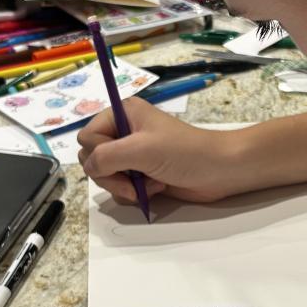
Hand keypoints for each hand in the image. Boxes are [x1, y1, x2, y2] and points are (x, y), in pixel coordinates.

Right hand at [78, 98, 253, 204]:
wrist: (220, 171)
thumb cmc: (185, 153)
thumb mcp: (141, 149)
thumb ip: (106, 156)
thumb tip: (89, 168)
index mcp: (122, 114)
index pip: (87, 136)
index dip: (98, 154)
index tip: (120, 160)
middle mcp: (124, 132)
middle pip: (92, 158)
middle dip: (110, 175)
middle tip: (132, 180)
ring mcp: (133, 155)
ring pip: (105, 176)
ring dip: (124, 185)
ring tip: (150, 184)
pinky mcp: (142, 174)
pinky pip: (121, 188)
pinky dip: (134, 192)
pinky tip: (156, 188)